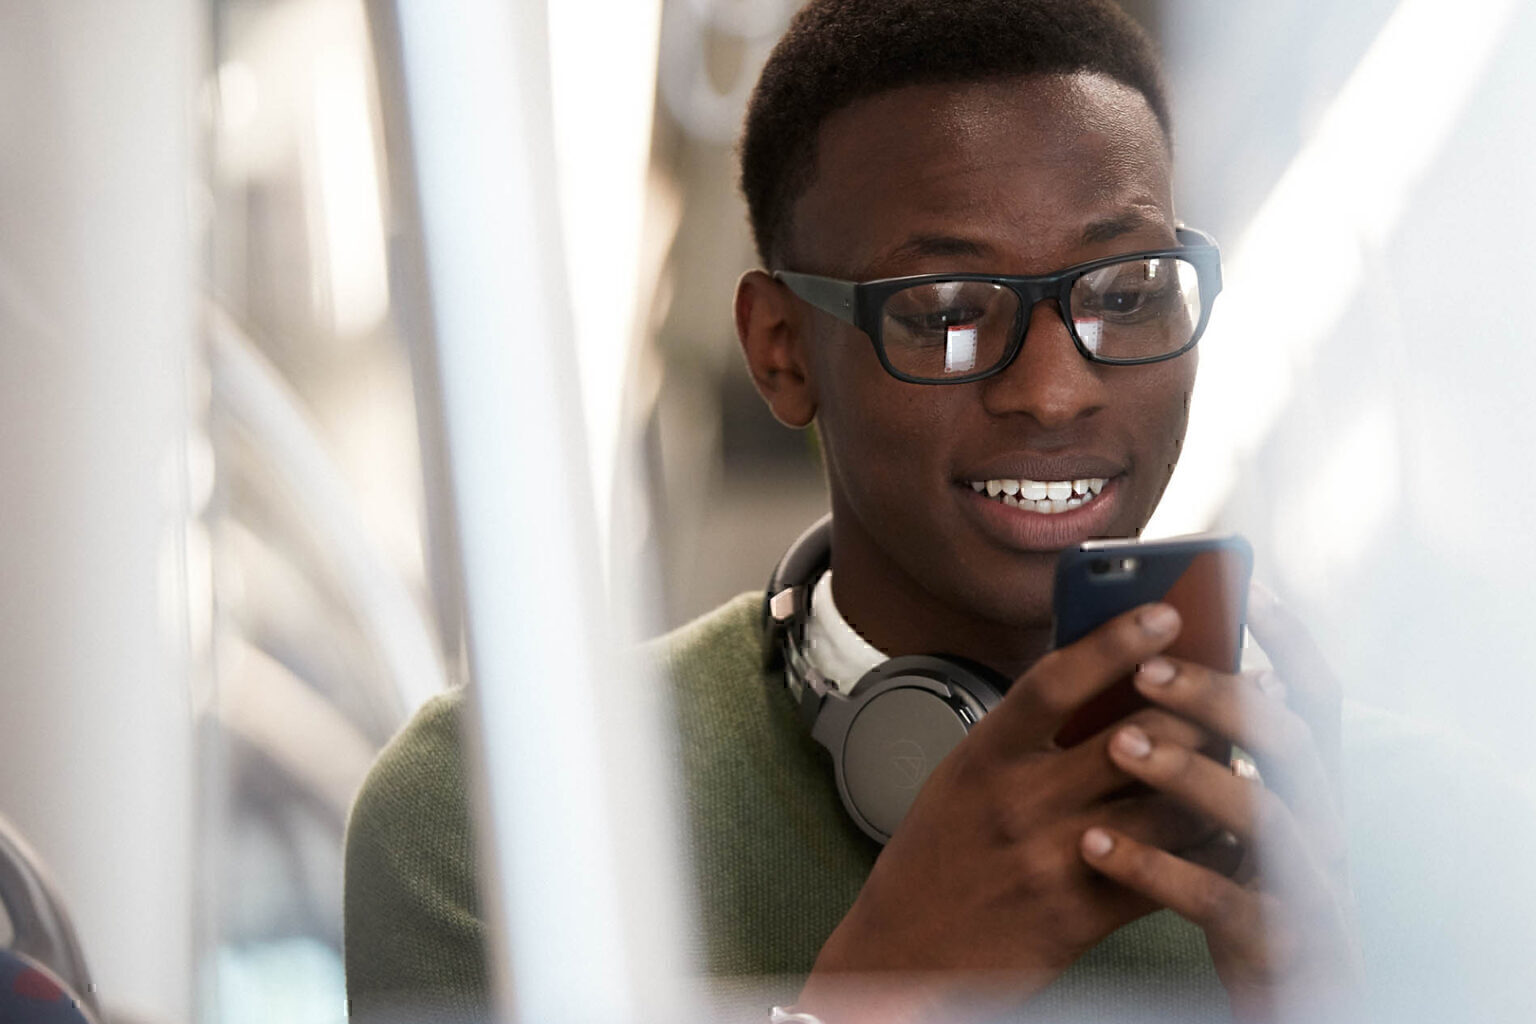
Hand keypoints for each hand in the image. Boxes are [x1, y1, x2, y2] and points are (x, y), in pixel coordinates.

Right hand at [796, 603, 1217, 1023]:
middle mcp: (1018, 802)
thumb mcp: (962, 778)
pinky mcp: (1080, 916)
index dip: (1116, 641)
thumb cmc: (935, 859)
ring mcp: (1052, 859)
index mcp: (982, 757)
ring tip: (1250, 750)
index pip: (1055, 682)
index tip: (1165, 611)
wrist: (902, 955)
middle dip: (1198, 706)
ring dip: (1216, 774)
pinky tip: (1230, 829)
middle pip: (1134, 736)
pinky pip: (1165, 873)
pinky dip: (1205, 848)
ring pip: (1165, 804)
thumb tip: (1100, 681)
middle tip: (1241, 681)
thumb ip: (1022, 735)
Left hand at [1079, 584, 1362, 1022]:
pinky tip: (1096, 843)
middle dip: (1219, 698)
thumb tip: (1147, 666)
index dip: (1292, 641)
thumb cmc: (1242, 892)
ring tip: (1116, 745)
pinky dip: (1156, 867)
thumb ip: (1215, 752)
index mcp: (1312, 786)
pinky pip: (1217, 897)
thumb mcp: (1236, 817)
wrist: (1288, 1003)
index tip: (1248, 589)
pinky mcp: (1275, 942)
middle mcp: (1323, 825)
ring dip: (1186, 771)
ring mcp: (1307, 886)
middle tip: (1146, 670)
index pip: (1318, 697)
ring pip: (1261, 814)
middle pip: (1290, 741)